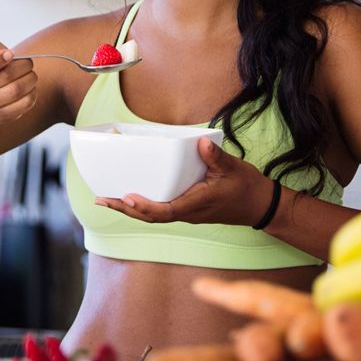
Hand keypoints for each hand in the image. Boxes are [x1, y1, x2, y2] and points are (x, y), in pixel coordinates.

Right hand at [0, 39, 37, 121]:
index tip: (11, 53)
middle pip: (5, 77)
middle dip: (23, 65)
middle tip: (28, 62)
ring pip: (17, 90)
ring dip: (30, 78)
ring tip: (30, 73)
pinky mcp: (3, 115)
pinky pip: (25, 103)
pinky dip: (32, 92)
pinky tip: (30, 87)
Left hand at [95, 137, 273, 226]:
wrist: (259, 205)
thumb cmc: (246, 187)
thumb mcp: (233, 168)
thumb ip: (215, 157)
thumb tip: (200, 143)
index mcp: (196, 204)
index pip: (164, 211)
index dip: (143, 207)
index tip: (126, 198)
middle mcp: (188, 212)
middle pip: (150, 217)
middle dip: (125, 209)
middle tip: (101, 199)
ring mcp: (187, 212)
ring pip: (153, 215)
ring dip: (130, 209)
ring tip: (108, 199)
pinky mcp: (188, 209)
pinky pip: (161, 210)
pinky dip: (143, 205)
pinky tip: (133, 196)